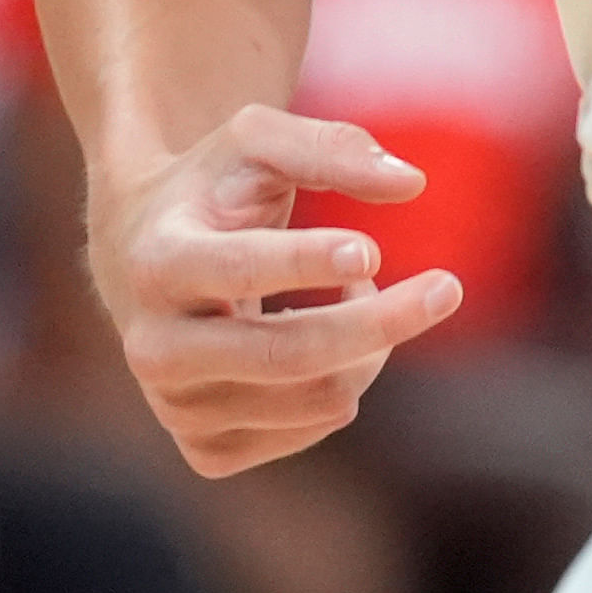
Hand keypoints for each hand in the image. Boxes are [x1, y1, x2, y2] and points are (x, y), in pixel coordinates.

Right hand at [92, 105, 463, 475]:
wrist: (144, 261)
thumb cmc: (214, 191)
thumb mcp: (256, 142)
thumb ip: (330, 148)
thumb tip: (411, 184)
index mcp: (159, 263)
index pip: (240, 271)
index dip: (306, 262)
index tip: (371, 250)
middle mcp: (155, 347)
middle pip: (288, 354)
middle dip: (381, 323)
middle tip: (447, 287)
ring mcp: (177, 407)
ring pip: (319, 398)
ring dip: (366, 342)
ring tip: (350, 288)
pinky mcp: (207, 450)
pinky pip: (316, 427)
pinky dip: (346, 379)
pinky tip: (319, 335)